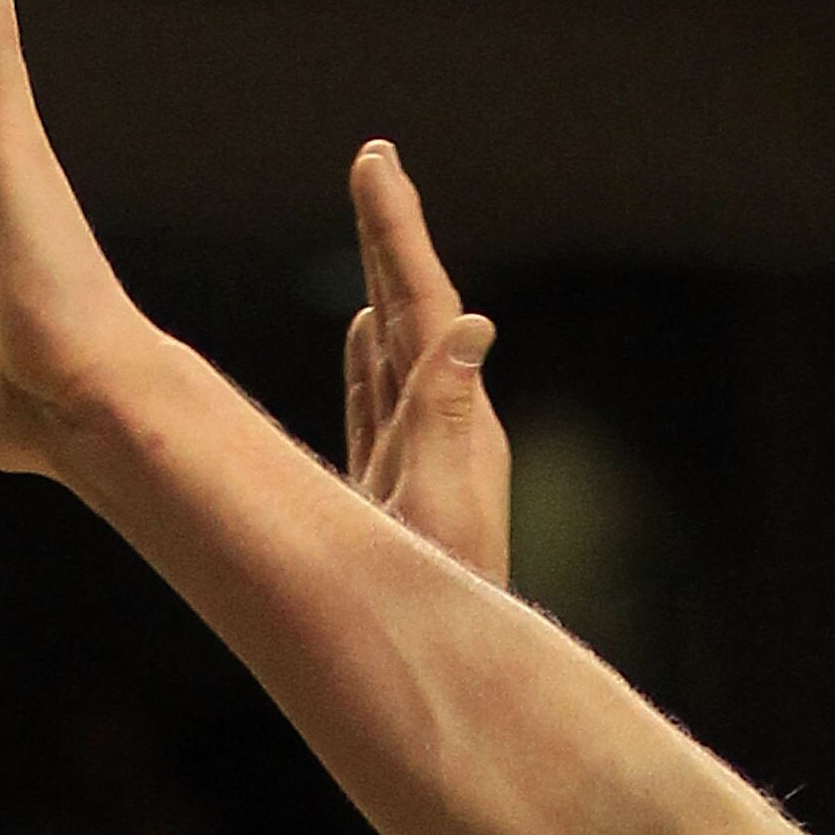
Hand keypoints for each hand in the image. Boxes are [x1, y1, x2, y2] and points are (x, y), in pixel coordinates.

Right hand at [341, 143, 511, 585]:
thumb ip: (448, 417)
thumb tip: (473, 326)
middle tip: (375, 160)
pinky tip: (360, 328)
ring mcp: (420, 458)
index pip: (425, 308)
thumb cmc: (443, 608)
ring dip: (379, 282)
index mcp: (456, 425)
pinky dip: (367, 358)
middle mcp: (446, 430)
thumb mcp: (442, 511)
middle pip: (412, 312)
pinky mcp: (392, 491)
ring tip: (370, 220)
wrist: (443, 673)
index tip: (376, 163)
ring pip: (392, 348)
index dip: (396, 234)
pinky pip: (377, 403)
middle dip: (390, 236)